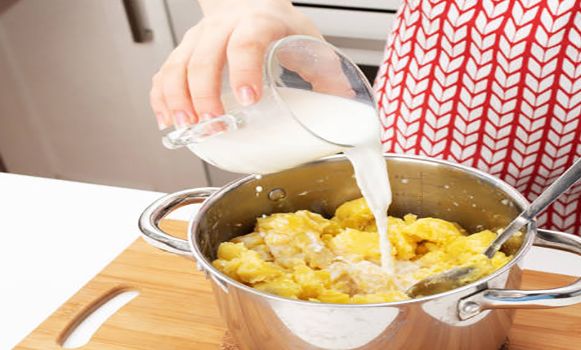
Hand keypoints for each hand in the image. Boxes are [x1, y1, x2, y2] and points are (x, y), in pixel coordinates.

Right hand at [150, 0, 321, 128]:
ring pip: (177, 65)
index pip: (245, 43)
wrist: (249, 1)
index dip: (244, 71)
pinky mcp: (183, 52)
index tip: (249, 99)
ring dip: (177, 98)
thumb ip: (327, 71)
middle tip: (213, 122)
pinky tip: (167, 120)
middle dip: (204, 93)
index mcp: (257, 23)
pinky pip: (164, 73)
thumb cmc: (278, 24)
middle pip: (203, 58)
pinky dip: (161, 98)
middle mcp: (221, 28)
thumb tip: (347, 102)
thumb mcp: (307, 40)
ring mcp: (198, 39)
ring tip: (186, 125)